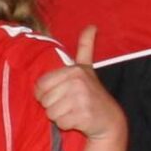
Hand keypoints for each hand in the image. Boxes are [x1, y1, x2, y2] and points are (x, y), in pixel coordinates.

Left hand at [33, 28, 125, 144]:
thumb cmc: (92, 93)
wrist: (110, 120)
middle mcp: (78, 82)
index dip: (45, 93)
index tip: (60, 93)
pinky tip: (78, 121)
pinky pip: (60, 123)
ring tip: (74, 112)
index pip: (40, 85)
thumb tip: (92, 25)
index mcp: (74, 70)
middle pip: (44, 100)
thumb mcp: (87, 68)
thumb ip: (85, 47)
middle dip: (53, 106)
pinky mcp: (83, 116)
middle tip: (70, 104)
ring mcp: (81, 99)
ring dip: (60, 116)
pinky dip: (66, 125)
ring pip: (50, 113)